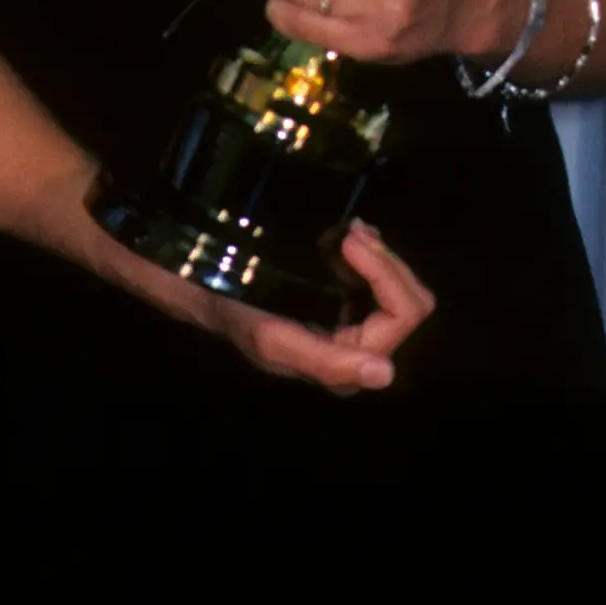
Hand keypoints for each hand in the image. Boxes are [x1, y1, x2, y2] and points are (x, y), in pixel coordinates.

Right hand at [103, 215, 433, 393]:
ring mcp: (350, 317)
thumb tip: (385, 374)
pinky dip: (365, 249)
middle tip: (348, 230)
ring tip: (343, 230)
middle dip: (386, 261)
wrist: (193, 278)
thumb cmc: (230, 308)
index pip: (401, 316)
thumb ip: (329, 360)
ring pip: (398, 283)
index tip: (346, 237)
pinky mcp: (338, 295)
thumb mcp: (273, 338)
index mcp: (344, 363)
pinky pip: (377, 272)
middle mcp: (355, 345)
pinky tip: (340, 235)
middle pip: (412, 302)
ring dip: (376, 252)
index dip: (385, 272)